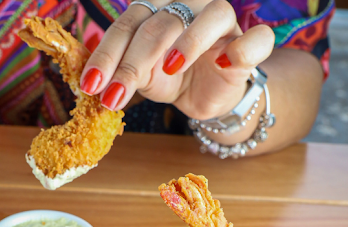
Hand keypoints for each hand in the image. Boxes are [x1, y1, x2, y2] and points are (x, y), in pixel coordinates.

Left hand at [80, 0, 274, 120]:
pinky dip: (243, 48)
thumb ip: (122, 72)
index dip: (106, 55)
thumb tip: (92, 85)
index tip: (90, 86)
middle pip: (160, 23)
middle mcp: (188, 8)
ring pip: (213, 14)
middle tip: (114, 96)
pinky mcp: (247, 44)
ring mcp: (221, 25)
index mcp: (155, 11)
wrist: (205, 95)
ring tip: (168, 69)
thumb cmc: (169, 78)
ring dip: (189, 41)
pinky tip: (223, 64)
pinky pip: (257, 38)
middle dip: (133, 62)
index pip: (127, 25)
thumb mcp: (141, 77)